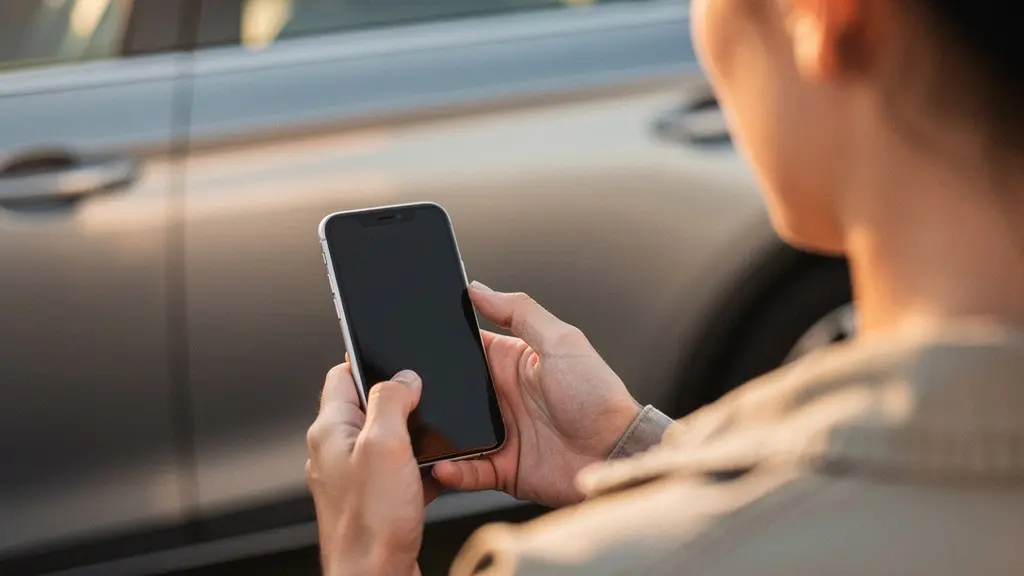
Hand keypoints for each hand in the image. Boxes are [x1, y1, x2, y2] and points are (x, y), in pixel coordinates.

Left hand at [306, 365, 435, 575]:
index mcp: (330, 430)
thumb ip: (391, 401)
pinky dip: (419, 469)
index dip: (370, 361)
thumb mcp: (385, 445)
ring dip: (413, 439)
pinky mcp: (373, 501)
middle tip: (424, 404)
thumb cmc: (371, 523)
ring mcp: (354, 478)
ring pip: (388, 440)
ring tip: (430, 446)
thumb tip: (402, 377)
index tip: (396, 358)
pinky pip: (398, 471)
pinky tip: (434, 477)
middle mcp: (336, 452)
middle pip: (369, 407)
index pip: (341, 375)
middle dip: (401, 403)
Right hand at [432, 283, 639, 507]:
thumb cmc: (598, 397)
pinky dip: (454, 471)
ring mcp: (502, 434)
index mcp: (514, 363)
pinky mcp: (503, 468)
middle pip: (452, 391)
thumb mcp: (561, 342)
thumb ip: (520, 311)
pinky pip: (468, 470)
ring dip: (435, 434)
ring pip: (453, 432)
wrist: (616, 454)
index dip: (442, 344)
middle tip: (408, 393)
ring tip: (417, 432)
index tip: (416, 340)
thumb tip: (480, 288)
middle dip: (428, 392)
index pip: (468, 348)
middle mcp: (503, 398)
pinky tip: (443, 465)